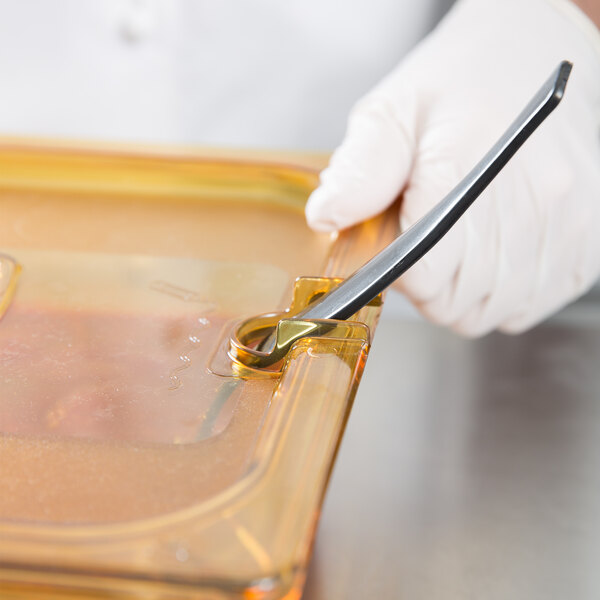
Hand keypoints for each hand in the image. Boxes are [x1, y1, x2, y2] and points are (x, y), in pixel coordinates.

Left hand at [306, 0, 599, 335]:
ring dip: (463, 293)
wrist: (543, 55)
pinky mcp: (589, 241)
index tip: (394, 251)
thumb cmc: (464, 82)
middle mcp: (530, 199)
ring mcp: (567, 223)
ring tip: (458, 246)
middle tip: (422, 245)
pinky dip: (503, 293)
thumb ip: (360, 168)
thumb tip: (327, 217)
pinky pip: (531, 305)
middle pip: (455, 301)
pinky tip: (493, 254)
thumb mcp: (394, 109)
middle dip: (426, 285)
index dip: (398, 274)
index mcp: (467, 164)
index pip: (423, 273)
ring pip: (491, 311)